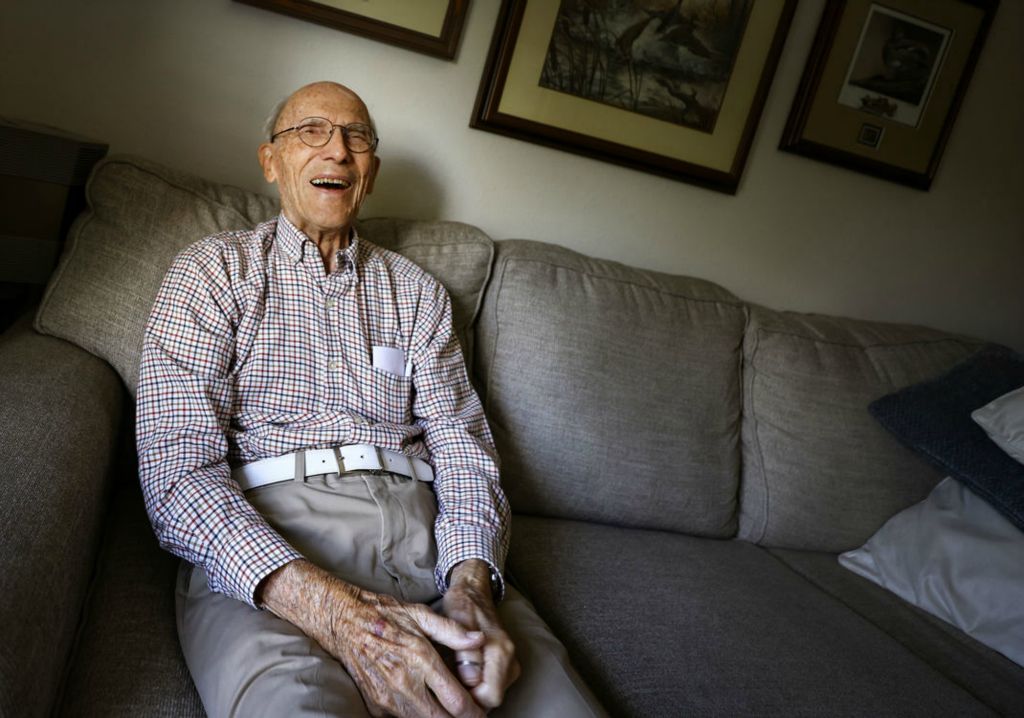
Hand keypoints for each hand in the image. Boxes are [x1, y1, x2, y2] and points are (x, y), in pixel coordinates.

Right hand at [258, 559, 486, 717]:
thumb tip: (479, 640)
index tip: (482, 711)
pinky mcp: (375, 706)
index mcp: (420, 659)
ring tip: (448, 708)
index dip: (474, 712)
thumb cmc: (385, 616)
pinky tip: (425, 705)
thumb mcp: (421, 615)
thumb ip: (452, 631)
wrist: (344, 622)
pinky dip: (417, 716)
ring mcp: (387, 698)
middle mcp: (404, 683)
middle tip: (469, 713)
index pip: (456, 702)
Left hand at [442, 560, 519, 710]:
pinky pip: (491, 687)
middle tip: (447, 686)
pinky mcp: (505, 666)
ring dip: (472, 694)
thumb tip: (471, 679)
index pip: (490, 695)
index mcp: (501, 650)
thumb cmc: (463, 604)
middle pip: (492, 699)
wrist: (474, 590)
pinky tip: (459, 676)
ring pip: (491, 695)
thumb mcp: (459, 621)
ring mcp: (509, 664)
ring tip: (451, 679)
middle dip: (470, 699)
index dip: (470, 700)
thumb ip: (465, 651)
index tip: (449, 691)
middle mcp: (510, 660)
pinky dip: (475, 688)